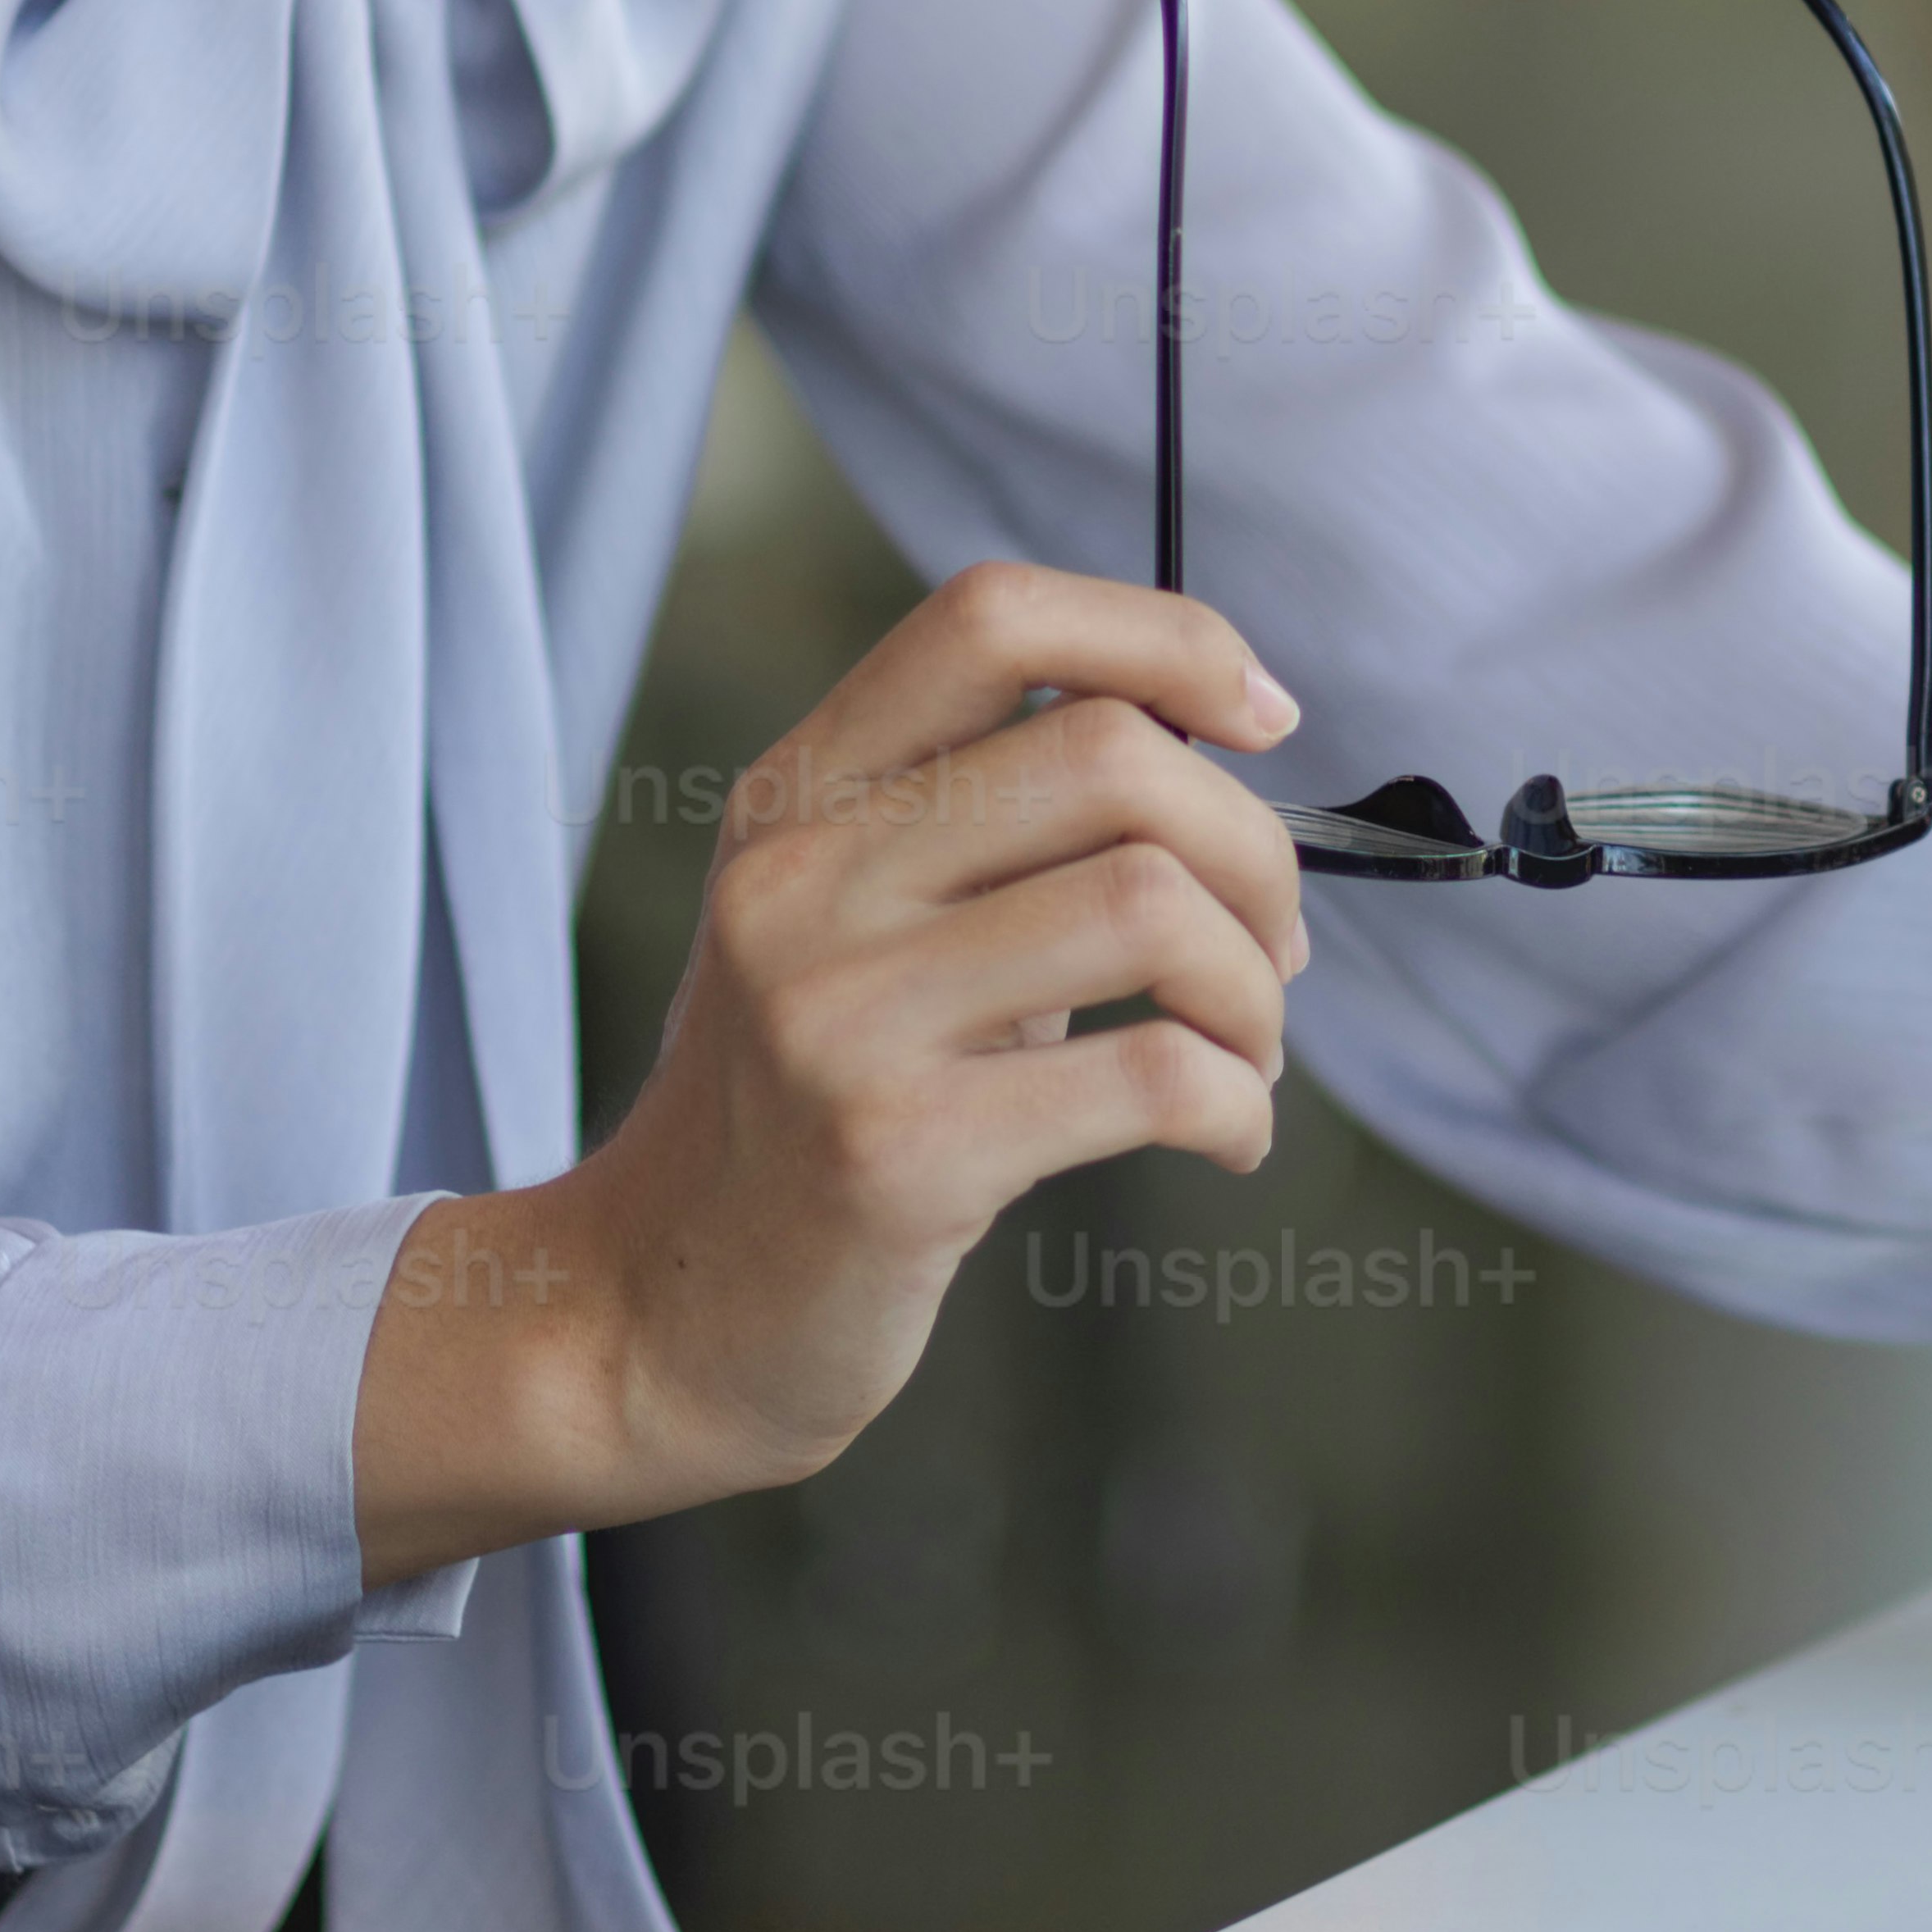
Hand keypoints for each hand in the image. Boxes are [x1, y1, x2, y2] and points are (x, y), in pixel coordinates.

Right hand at [354, 562, 1307, 1580]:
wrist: (658, 1316)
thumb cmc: (816, 1106)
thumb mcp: (861, 923)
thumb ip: (997, 818)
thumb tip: (1227, 737)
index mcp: (800, 795)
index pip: (990, 615)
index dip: (1164, 636)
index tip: (1263, 718)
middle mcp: (801, 880)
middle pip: (1109, 752)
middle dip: (1255, 849)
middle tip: (1272, 949)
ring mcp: (836, 1015)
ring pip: (1148, 902)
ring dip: (1254, 987)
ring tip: (1246, 1050)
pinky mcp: (893, 1153)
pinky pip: (1153, 1075)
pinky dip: (1240, 1103)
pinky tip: (1228, 1136)